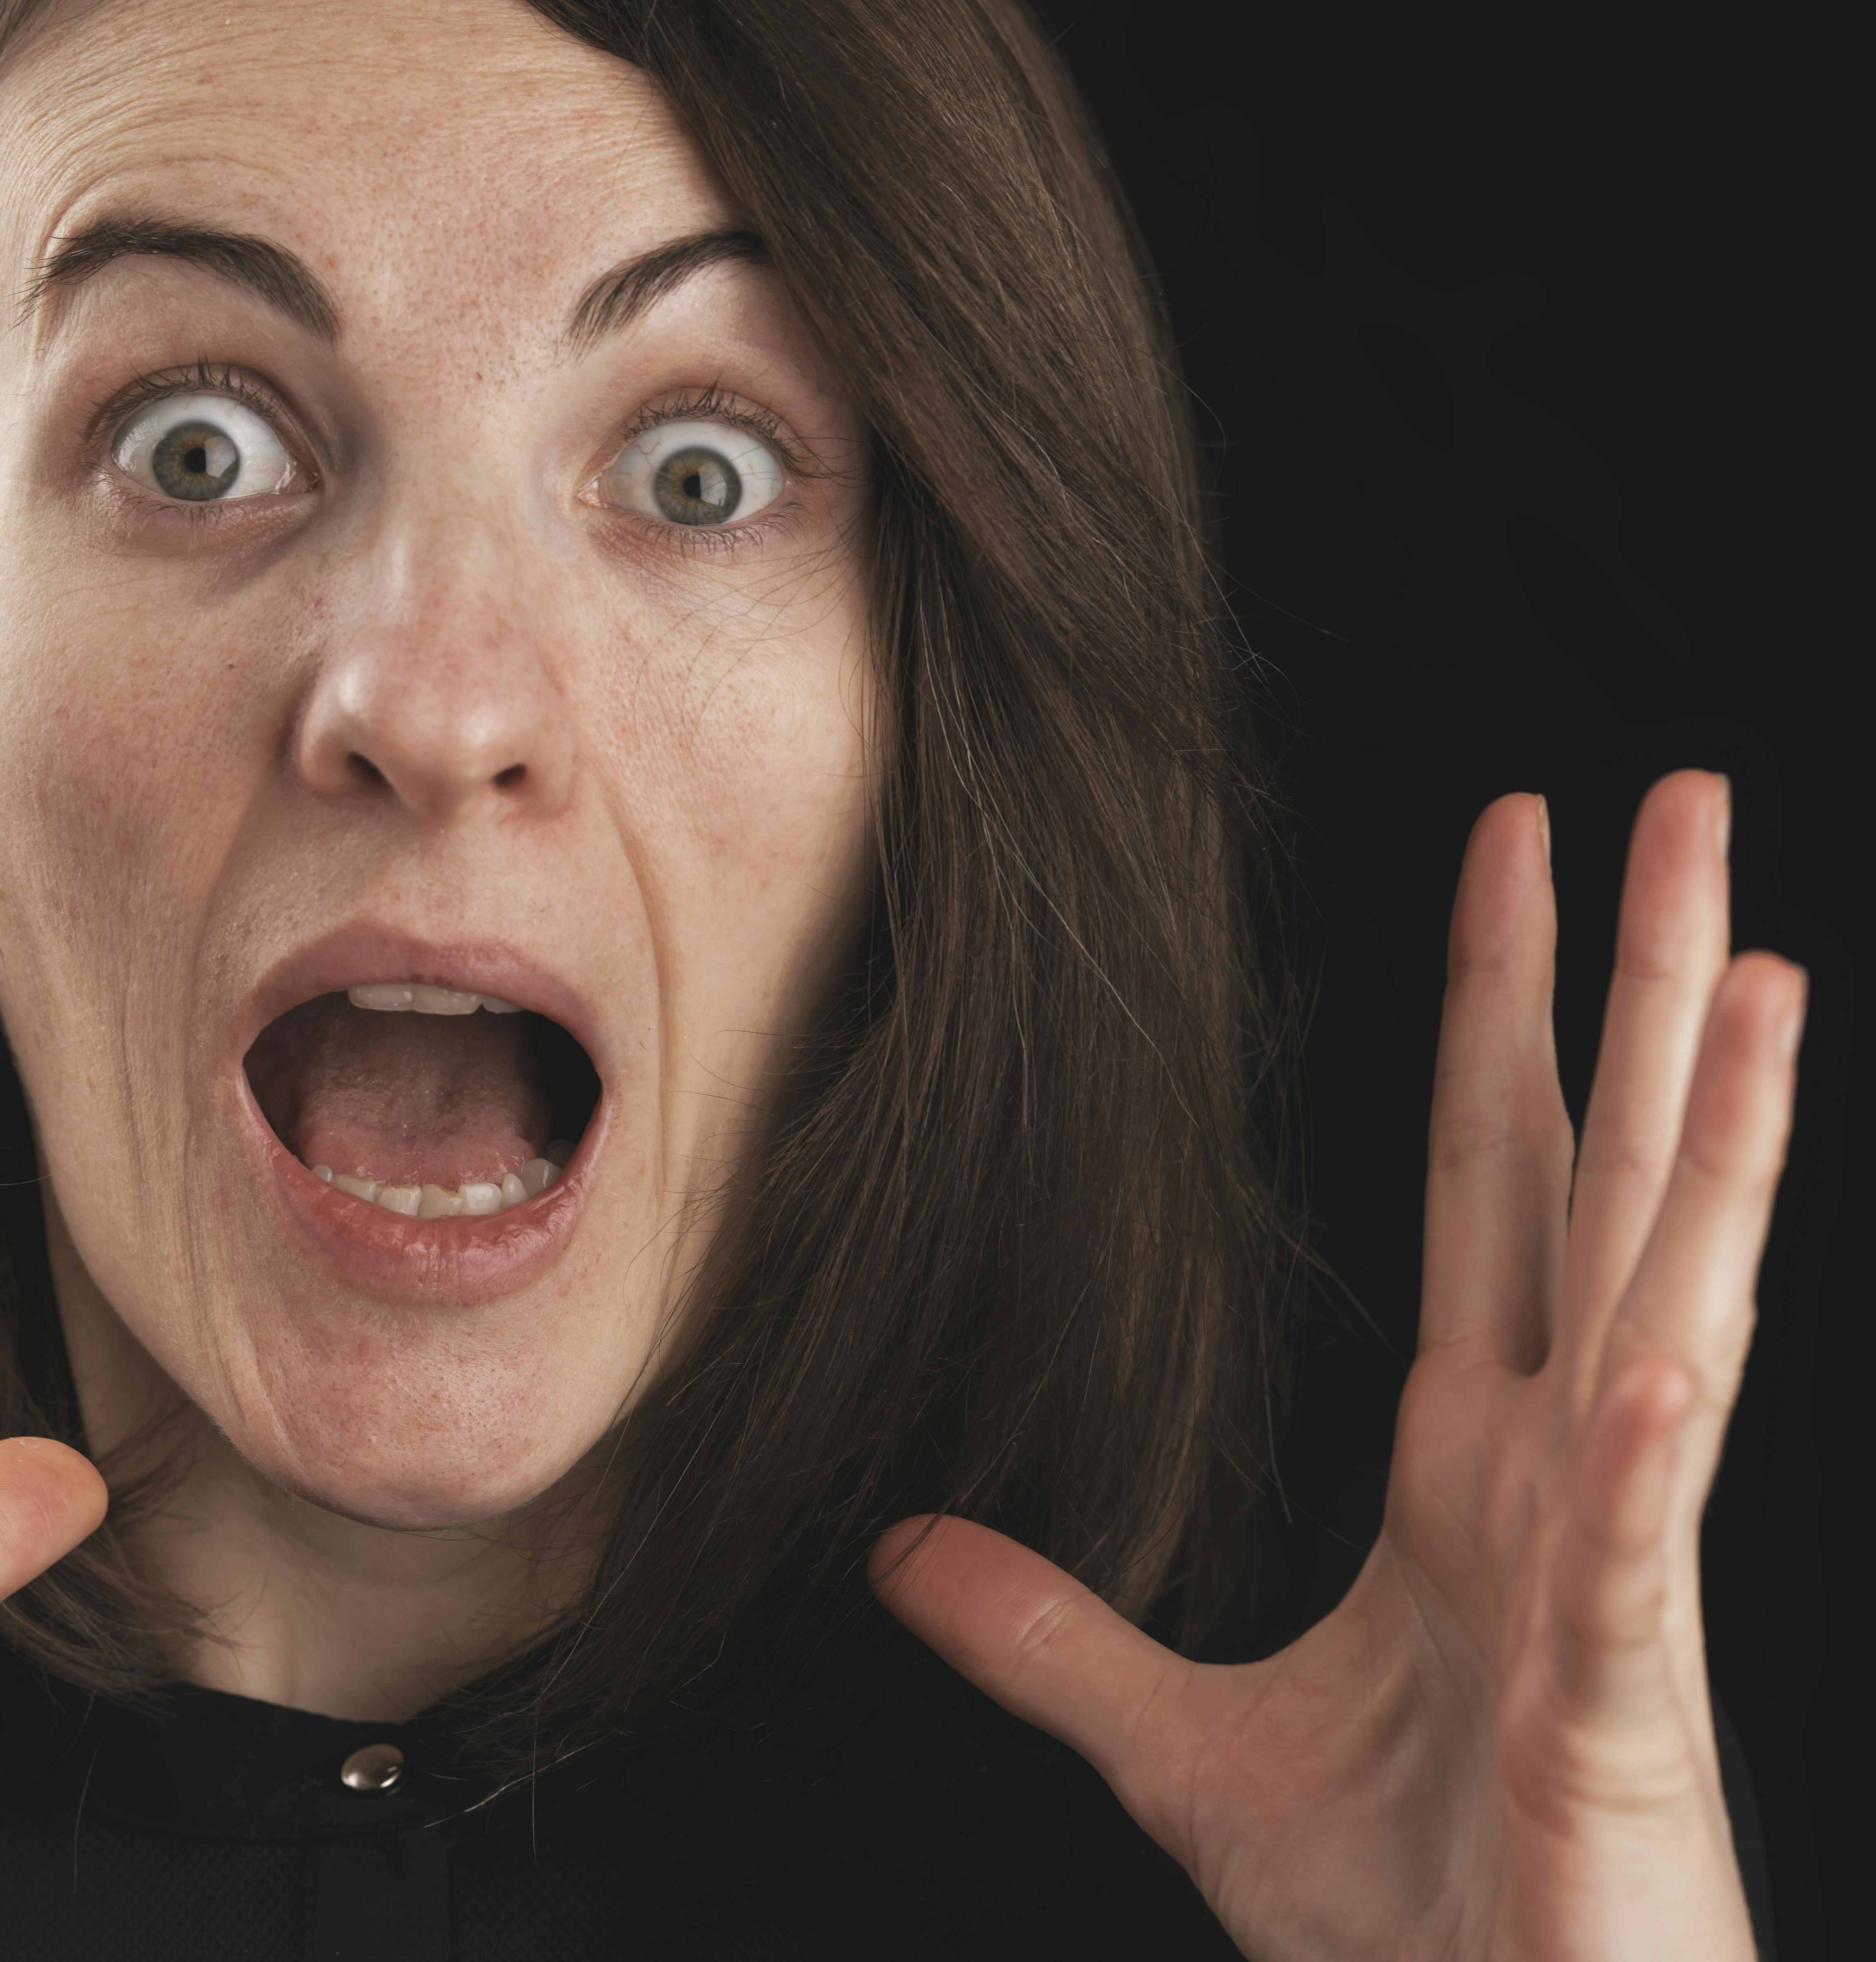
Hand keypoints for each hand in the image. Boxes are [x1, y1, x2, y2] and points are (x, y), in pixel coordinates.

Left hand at [870, 772, 1800, 1958]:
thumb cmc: (1413, 1908)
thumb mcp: (1185, 1743)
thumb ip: (1051, 1638)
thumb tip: (905, 1554)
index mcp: (1478, 1464)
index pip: (1496, 1184)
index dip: (1505, 1019)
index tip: (1519, 862)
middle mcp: (1562, 1476)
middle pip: (1606, 1186)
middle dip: (1646, 994)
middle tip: (1685, 805)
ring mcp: (1607, 1578)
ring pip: (1672, 1312)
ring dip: (1713, 1153)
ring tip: (1751, 976)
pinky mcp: (1615, 1705)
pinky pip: (1630, 1551)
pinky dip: (1645, 1449)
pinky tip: (1660, 1343)